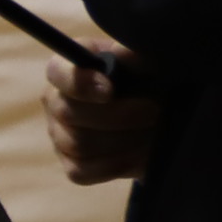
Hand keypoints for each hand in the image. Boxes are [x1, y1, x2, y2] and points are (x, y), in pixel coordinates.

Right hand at [42, 49, 159, 185]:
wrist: (165, 117)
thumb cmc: (153, 81)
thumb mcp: (150, 63)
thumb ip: (135, 56)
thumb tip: (123, 51)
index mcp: (70, 69)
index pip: (57, 72)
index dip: (79, 82)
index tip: (110, 89)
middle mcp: (56, 101)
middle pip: (69, 114)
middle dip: (118, 116)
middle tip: (154, 111)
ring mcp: (60, 135)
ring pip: (79, 144)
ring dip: (124, 139)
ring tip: (153, 132)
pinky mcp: (72, 165)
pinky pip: (83, 170)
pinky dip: (117, 163)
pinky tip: (141, 153)